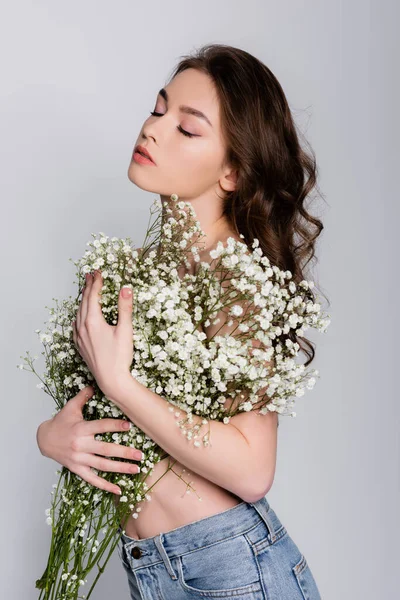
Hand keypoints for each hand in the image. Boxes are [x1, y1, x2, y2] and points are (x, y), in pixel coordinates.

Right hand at [36, 386, 142, 494]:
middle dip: (124, 453)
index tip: (129, 426)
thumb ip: (83, 396)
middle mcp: (80, 445)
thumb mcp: (70, 407)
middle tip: (140, 454)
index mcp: (81, 429)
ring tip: (136, 469)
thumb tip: (94, 384)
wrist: (44, 440)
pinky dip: (105, 486)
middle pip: (105, 450)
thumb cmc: (60, 422)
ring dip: (120, 468)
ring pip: (102, 465)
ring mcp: (79, 459)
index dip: (115, 426)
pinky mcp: (77, 469)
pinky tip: (119, 489)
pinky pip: (92, 480)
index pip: (101, 427)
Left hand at [71, 270, 133, 397]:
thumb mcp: (125, 330)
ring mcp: (79, 337)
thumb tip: (125, 288)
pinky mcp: (80, 346)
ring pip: (78, 313)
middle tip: (90, 275)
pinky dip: (78, 315)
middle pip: (83, 302)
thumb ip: (125, 308)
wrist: (111, 380)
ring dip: (82, 300)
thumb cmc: (120, 357)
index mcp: (93, 321)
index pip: (93, 295)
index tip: (98, 272)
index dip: (96, 282)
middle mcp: (83, 327)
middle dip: (87, 287)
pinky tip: (79, 317)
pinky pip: (75, 325)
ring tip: (86, 291)